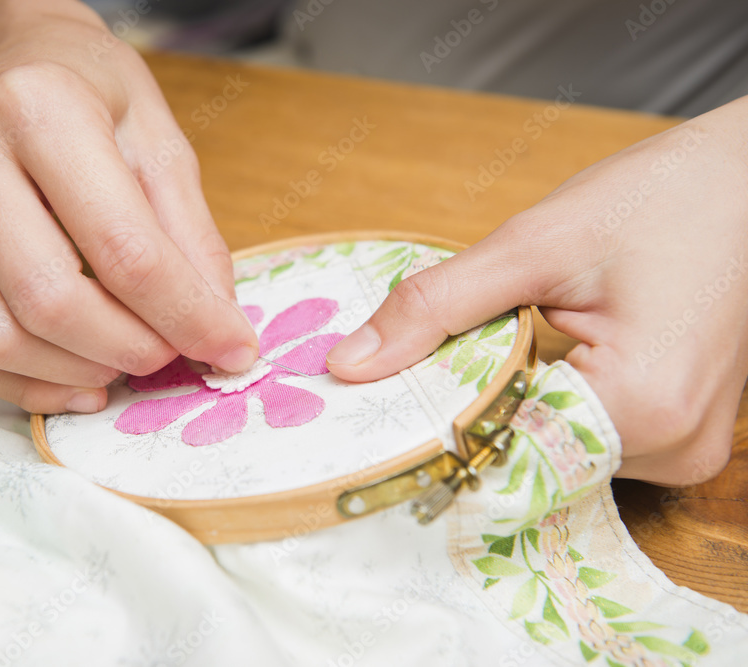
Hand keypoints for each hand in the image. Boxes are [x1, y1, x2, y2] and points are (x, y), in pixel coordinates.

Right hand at [0, 0, 257, 412]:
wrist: (12, 64)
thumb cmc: (94, 96)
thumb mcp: (164, 144)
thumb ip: (193, 240)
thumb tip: (218, 332)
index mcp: (40, 109)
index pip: (121, 246)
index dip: (184, 313)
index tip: (229, 347)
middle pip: (48, 299)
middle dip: (127, 348)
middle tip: (171, 354)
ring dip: (78, 372)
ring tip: (128, 363)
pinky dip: (28, 386)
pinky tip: (80, 380)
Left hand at [326, 97, 747, 485]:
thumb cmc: (664, 198)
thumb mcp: (535, 244)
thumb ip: (437, 307)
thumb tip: (350, 364)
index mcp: (645, 404)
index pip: (504, 452)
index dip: (436, 428)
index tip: (379, 406)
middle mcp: (672, 448)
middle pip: (527, 454)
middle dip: (471, 409)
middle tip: (424, 361)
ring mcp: (681, 448)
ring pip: (552, 447)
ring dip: (512, 403)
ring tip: (504, 340)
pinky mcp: (676, 433)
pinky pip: (585, 434)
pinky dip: (547, 400)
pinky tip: (539, 353)